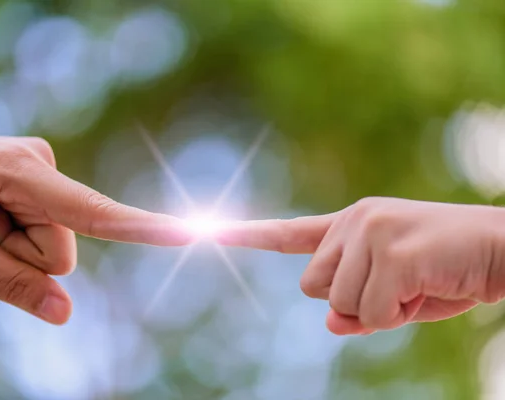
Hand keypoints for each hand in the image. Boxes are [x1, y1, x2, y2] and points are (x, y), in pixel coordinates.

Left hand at [0, 130, 192, 323]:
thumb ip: (9, 284)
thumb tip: (64, 313)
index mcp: (21, 174)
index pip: (93, 213)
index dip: (142, 228)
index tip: (188, 233)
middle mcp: (41, 163)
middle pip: (61, 246)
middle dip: (23, 255)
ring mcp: (40, 168)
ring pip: (51, 240)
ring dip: (14, 244)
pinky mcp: (37, 176)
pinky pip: (42, 225)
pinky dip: (15, 232)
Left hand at [216, 197, 504, 334]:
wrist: (504, 248)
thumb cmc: (448, 271)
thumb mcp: (397, 296)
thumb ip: (357, 307)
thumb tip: (331, 323)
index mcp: (350, 224)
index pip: (287, 233)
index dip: (244, 236)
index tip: (198, 230)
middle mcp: (353, 220)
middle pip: (312, 287)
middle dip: (350, 300)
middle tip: (398, 285)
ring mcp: (369, 231)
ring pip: (338, 303)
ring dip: (378, 309)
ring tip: (418, 283)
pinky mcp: (388, 250)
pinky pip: (370, 312)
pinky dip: (398, 315)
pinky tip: (427, 286)